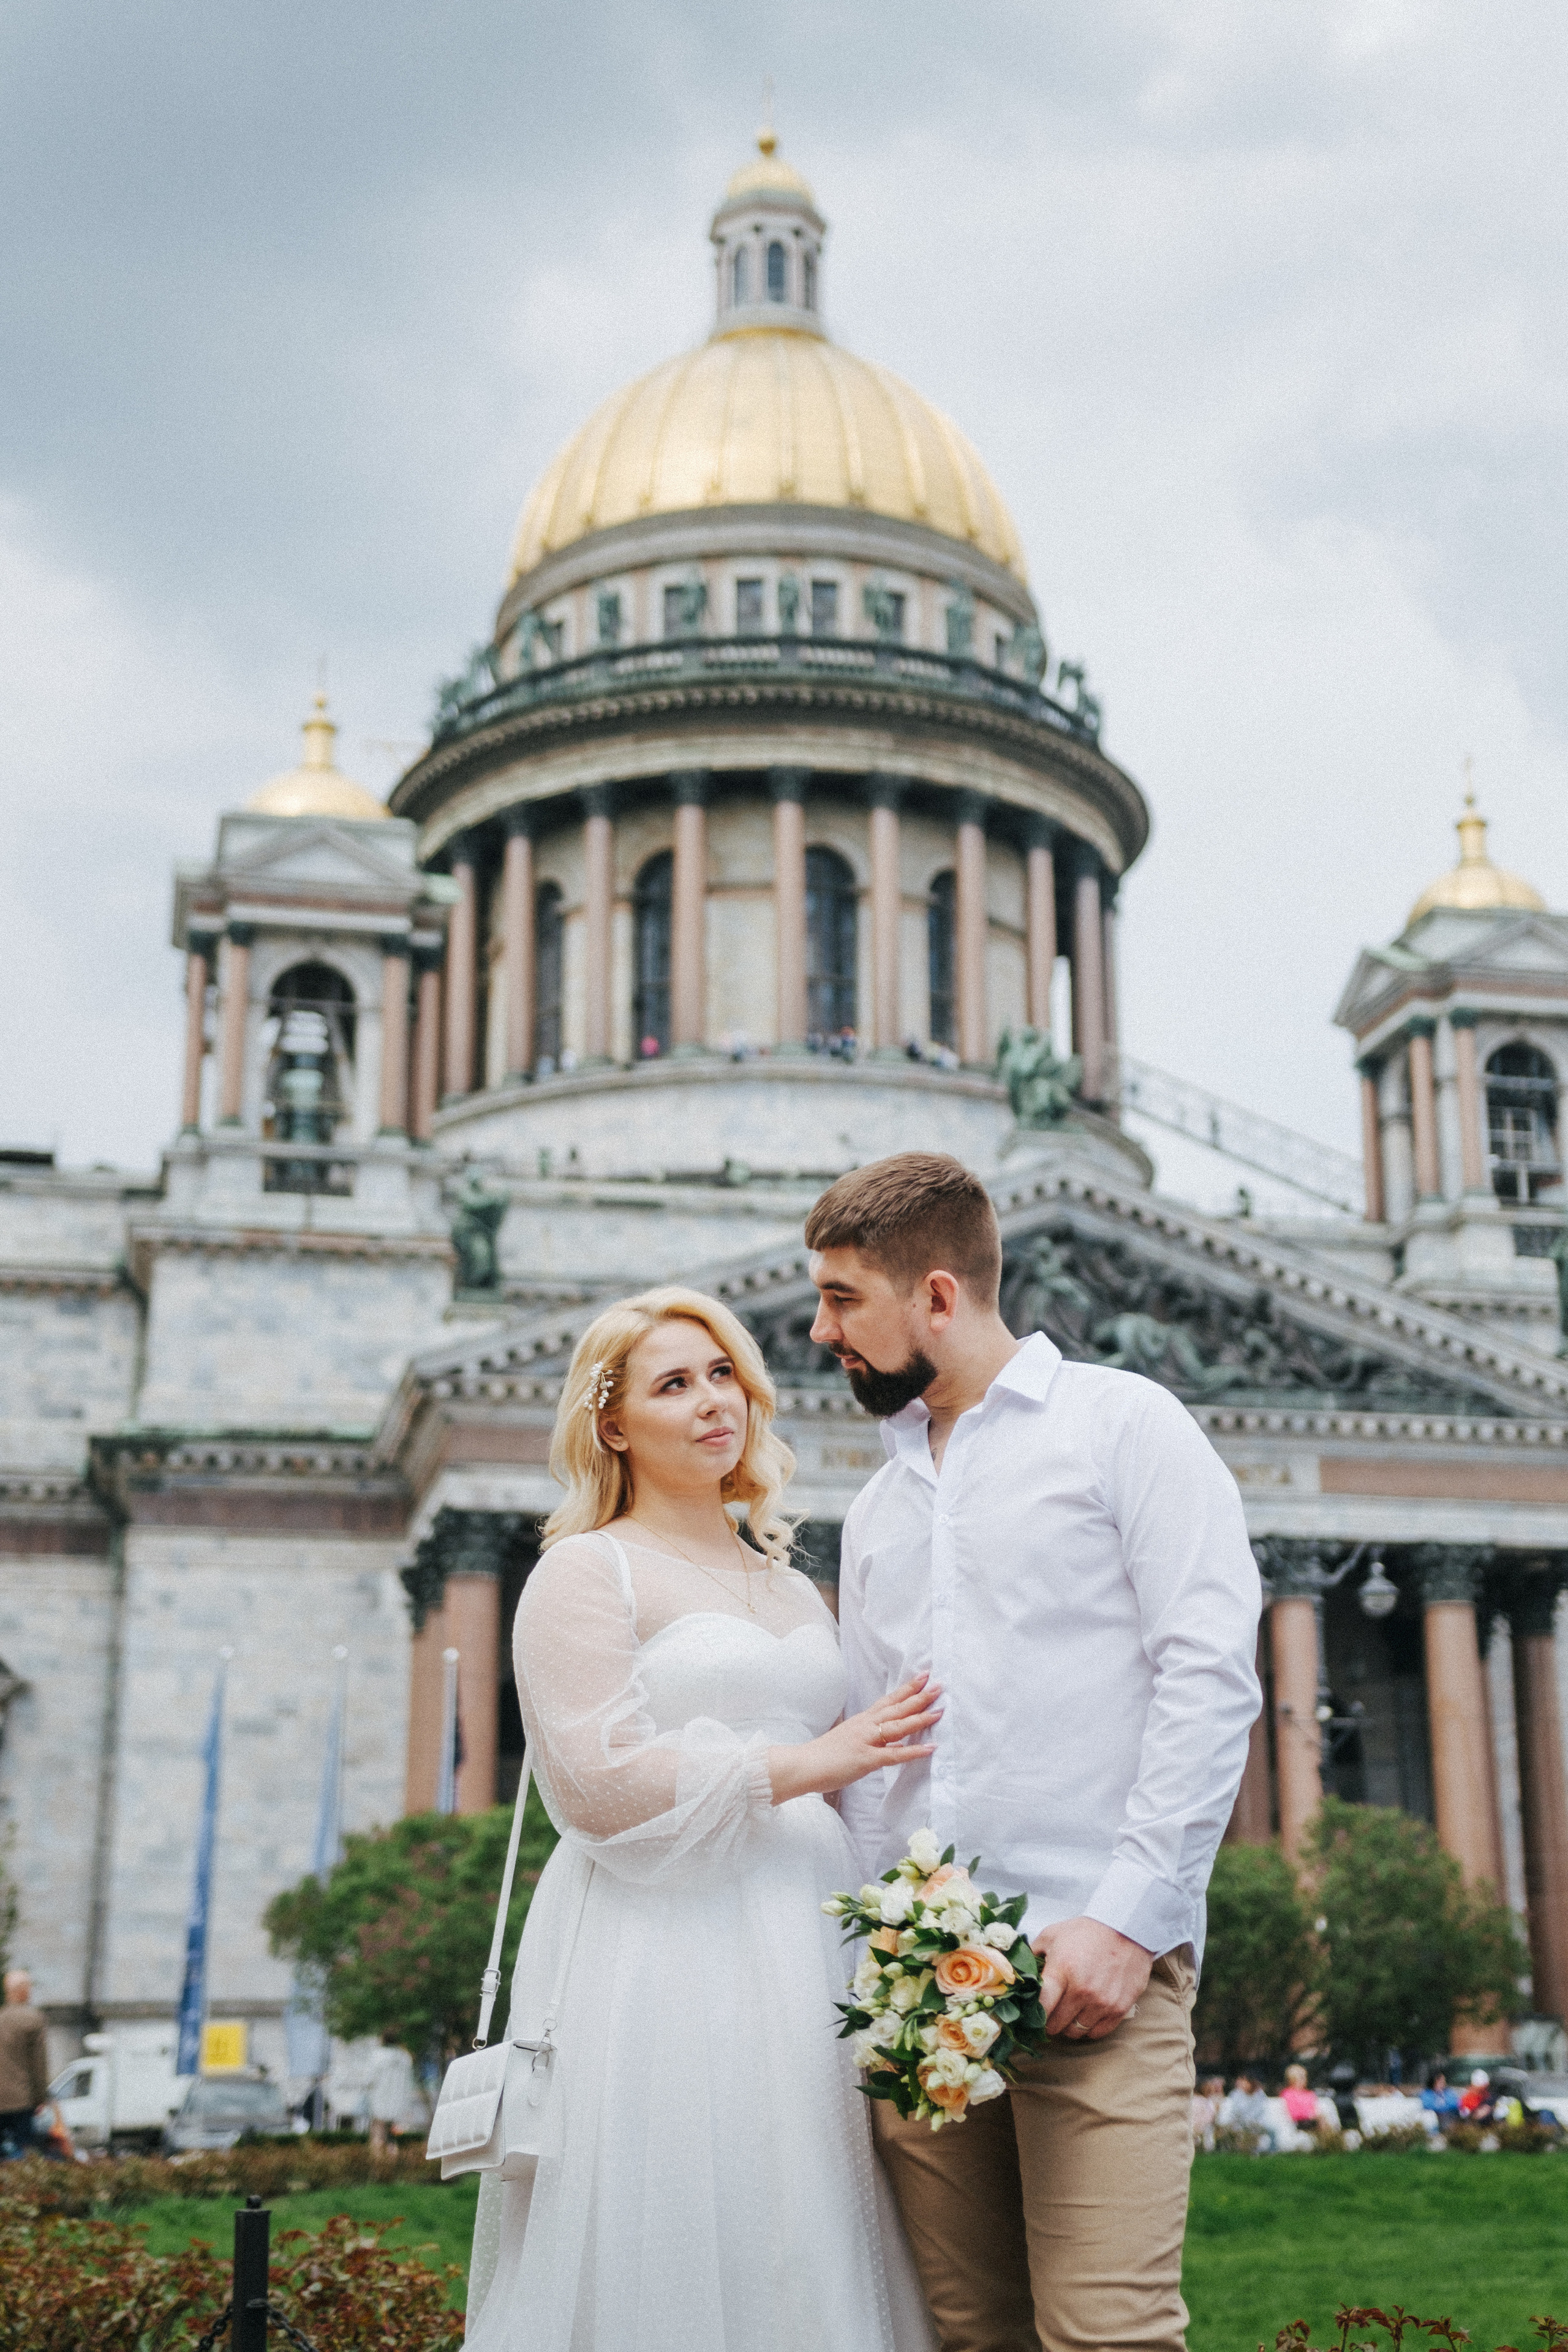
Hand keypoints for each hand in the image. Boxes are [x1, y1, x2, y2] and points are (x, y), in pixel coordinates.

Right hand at [768, 1675, 941, 1803]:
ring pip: (898, 1726)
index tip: (924, 1676)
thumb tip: (892, 1740)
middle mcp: (866, 1726)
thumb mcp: (850, 1740)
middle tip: (939, 1685)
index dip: (907, 1688)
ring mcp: (866, 1741)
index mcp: (862, 1721)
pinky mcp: (866, 1759)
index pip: (889, 1700)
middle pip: (897, 1707)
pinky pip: (895, 1754)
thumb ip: (870, 1737)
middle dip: (919, 1696)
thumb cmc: (824, 1756)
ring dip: (920, 1717)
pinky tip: (930, 1748)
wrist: (803, 1764)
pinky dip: (914, 1751)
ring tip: (939, 1710)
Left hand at [1032, 1916, 1151, 2041]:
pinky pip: (1097, 2033)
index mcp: (1062, 1970)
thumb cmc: (1085, 1932)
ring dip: (1069, 2026)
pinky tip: (1086, 2016)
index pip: (1041, 2007)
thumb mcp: (1052, 1935)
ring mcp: (1102, 2001)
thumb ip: (1033, 1956)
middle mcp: (1082, 1990)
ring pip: (1076, 2032)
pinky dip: (1089, 2028)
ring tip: (1068, 2015)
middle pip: (1056, 2024)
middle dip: (1049, 2022)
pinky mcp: (1119, 2008)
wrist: (1125, 1928)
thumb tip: (1019, 1975)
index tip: (1032, 2014)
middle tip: (1050, 2014)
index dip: (1034, 2014)